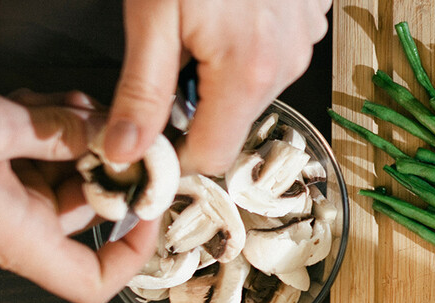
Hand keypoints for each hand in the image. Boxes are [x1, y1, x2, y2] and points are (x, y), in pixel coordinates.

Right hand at [0, 70, 157, 302]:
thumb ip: (54, 133)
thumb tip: (104, 140)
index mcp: (12, 234)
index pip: (91, 282)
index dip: (132, 255)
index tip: (150, 210)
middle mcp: (4, 228)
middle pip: (81, 214)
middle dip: (104, 168)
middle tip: (115, 124)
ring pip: (54, 178)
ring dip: (71, 141)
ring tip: (69, 103)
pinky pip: (22, 162)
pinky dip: (39, 133)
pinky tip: (35, 103)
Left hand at [105, 0, 328, 175]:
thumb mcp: (150, 17)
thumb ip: (140, 92)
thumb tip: (124, 152)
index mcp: (247, 72)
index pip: (210, 157)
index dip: (172, 154)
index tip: (145, 137)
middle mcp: (285, 63)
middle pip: (231, 120)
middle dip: (195, 105)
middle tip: (168, 55)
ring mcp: (303, 41)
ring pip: (252, 87)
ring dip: (221, 72)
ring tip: (200, 23)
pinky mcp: (310, 20)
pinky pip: (274, 54)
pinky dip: (246, 45)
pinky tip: (228, 11)